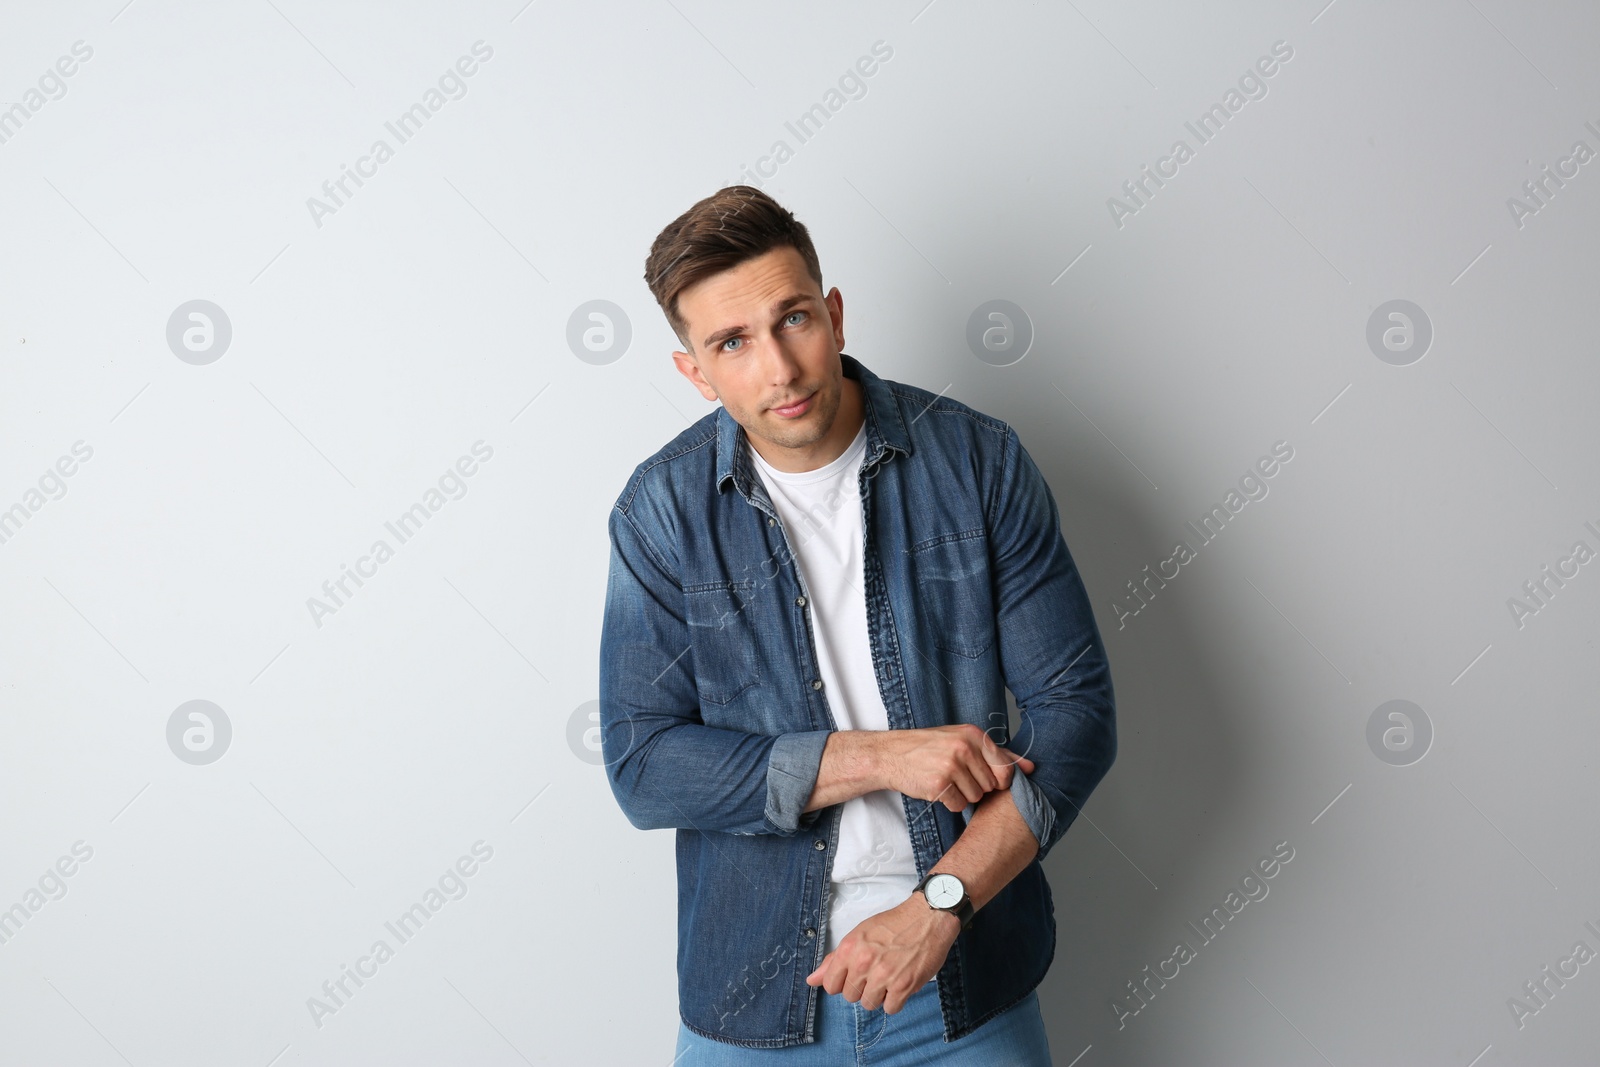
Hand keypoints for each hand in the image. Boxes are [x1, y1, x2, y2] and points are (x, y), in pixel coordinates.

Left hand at [805, 894, 959, 1012]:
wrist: (927, 918)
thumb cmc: (894, 924)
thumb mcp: (859, 934)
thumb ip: (835, 960)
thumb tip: (811, 981)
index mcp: (849, 949)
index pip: (830, 985)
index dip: (842, 983)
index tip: (853, 976)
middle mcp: (863, 963)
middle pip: (851, 996)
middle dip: (862, 987)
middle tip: (877, 970)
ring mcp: (884, 976)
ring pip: (869, 1004)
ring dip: (879, 994)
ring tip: (890, 975)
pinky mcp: (903, 986)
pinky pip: (890, 1009)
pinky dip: (896, 1000)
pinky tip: (901, 983)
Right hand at [876, 724, 1034, 812]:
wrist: (889, 755)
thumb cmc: (928, 747)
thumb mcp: (963, 741)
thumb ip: (998, 754)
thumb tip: (1031, 767)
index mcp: (973, 734)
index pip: (1005, 768)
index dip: (997, 779)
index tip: (982, 775)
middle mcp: (964, 748)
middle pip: (991, 786)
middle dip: (976, 786)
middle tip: (956, 774)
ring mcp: (951, 766)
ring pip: (976, 797)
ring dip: (962, 795)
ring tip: (944, 779)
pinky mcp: (939, 784)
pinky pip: (959, 805)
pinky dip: (949, 802)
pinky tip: (936, 788)